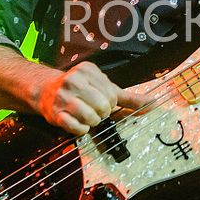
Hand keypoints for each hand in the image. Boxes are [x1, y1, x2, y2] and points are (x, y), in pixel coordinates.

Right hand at [35, 61, 149, 135]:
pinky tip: (78, 123)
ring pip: (90, 118)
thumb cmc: (81, 90)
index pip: (112, 95)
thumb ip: (129, 97)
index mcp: (88, 70)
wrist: (46, 91)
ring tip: (87, 117)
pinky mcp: (55, 113)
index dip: (110, 104)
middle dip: (102, 113)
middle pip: (103, 106)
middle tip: (95, 111)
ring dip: (92, 122)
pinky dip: (81, 129)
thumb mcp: (104, 88)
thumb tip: (153, 103)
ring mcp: (62, 97)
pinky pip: (76, 128)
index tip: (101, 101)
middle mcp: (74, 80)